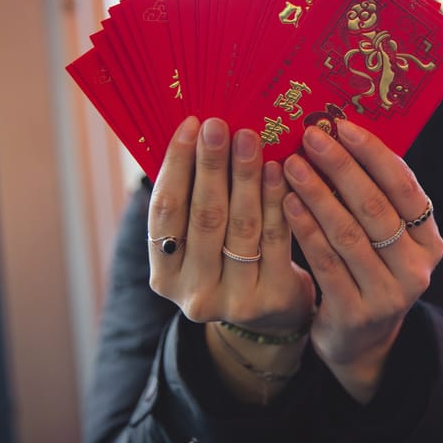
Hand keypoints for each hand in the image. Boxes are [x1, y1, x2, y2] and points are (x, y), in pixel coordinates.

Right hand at [147, 116, 314, 336]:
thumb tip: (195, 133)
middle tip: (219, 125)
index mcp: (164, 275)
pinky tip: (279, 169)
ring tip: (250, 138)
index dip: (176, 166)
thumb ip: (192, 202)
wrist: (272, 317)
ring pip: (241, 226)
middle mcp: (193, 293)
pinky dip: (275, 200)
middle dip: (211, 165)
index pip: (165, 212)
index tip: (190, 126)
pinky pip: (275, 238)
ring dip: (245, 177)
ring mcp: (233, 300)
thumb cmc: (229, 262)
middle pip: (204, 217)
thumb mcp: (199, 243)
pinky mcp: (271, 297)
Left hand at [282, 121, 442, 402]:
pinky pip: (327, 262)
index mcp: (430, 241)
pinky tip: (287, 203)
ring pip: (348, 233)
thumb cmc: (368, 270)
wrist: (359, 340)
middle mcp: (417, 268)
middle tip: (311, 137)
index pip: (405, 187)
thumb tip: (339, 134)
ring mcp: (389, 294)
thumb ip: (374, 197)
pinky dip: (306, 229)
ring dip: (317, 193)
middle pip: (375, 207)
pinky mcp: (357, 313)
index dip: (374, 154)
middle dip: (341, 167)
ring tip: (291, 164)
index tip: (344, 126)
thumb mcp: (385, 239)